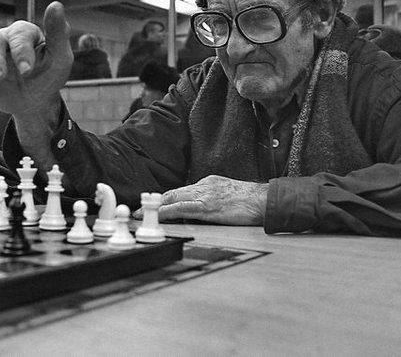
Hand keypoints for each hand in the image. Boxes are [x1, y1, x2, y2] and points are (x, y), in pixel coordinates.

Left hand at [142, 175, 267, 224]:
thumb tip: (201, 211)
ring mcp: (204, 195)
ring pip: (172, 199)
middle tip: (137, 210)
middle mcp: (203, 186)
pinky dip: (166, 212)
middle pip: (172, 192)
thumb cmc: (250, 201)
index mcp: (208, 183)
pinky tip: (157, 216)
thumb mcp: (228, 195)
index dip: (164, 198)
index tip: (151, 204)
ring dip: (154, 208)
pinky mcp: (207, 207)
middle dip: (153, 201)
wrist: (264, 200)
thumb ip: (213, 199)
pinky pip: (181, 208)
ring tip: (139, 215)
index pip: (181, 191)